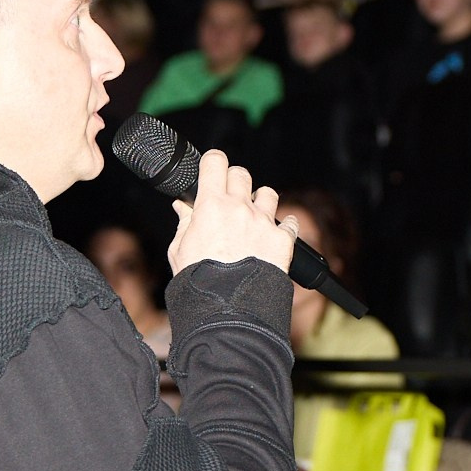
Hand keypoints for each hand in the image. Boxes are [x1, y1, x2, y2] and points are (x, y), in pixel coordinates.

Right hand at [167, 149, 297, 275]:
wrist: (228, 308)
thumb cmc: (200, 282)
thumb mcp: (180, 250)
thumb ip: (184, 223)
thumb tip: (182, 207)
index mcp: (211, 206)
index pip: (215, 162)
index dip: (213, 163)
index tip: (212, 169)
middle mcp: (240, 208)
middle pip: (241, 174)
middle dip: (235, 182)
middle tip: (229, 199)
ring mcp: (263, 222)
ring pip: (268, 193)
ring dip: (261, 201)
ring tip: (254, 217)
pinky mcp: (283, 240)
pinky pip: (290, 223)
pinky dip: (285, 226)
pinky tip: (276, 234)